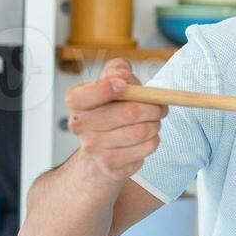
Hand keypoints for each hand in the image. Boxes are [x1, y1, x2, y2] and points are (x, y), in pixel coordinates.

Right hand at [64, 59, 166, 182]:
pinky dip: (154, 139)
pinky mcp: (110, 164)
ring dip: (155, 124)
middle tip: (159, 106)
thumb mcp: (112, 81)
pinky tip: (146, 137)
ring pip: (141, 131)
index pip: (88, 94)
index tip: (126, 85)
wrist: (102, 146)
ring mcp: (93, 148)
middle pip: (129, 112)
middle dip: (152, 107)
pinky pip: (146, 147)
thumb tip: (120, 76)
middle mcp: (79, 126)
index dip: (109, 88)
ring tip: (153, 121)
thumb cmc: (111, 108)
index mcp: (76, 101)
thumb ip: (117, 70)